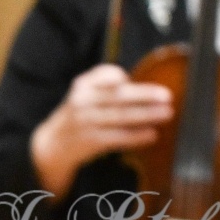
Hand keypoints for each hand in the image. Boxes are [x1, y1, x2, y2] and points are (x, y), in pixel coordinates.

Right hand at [30, 64, 173, 196]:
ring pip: (120, 117)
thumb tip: (140, 84)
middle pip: (118, 96)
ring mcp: (85, 123)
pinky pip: (117, 138)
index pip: (104, 74)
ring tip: (167, 113)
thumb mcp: (86, 93)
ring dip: (146, 115)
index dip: (121, 76)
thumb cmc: (80, 114)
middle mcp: (83, 102)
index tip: (143, 77)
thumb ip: (107, 83)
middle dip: (144, 95)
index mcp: (84, 85)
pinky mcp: (90, 142)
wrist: (51, 145)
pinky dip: (136, 136)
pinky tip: (152, 134)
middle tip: (167, 96)